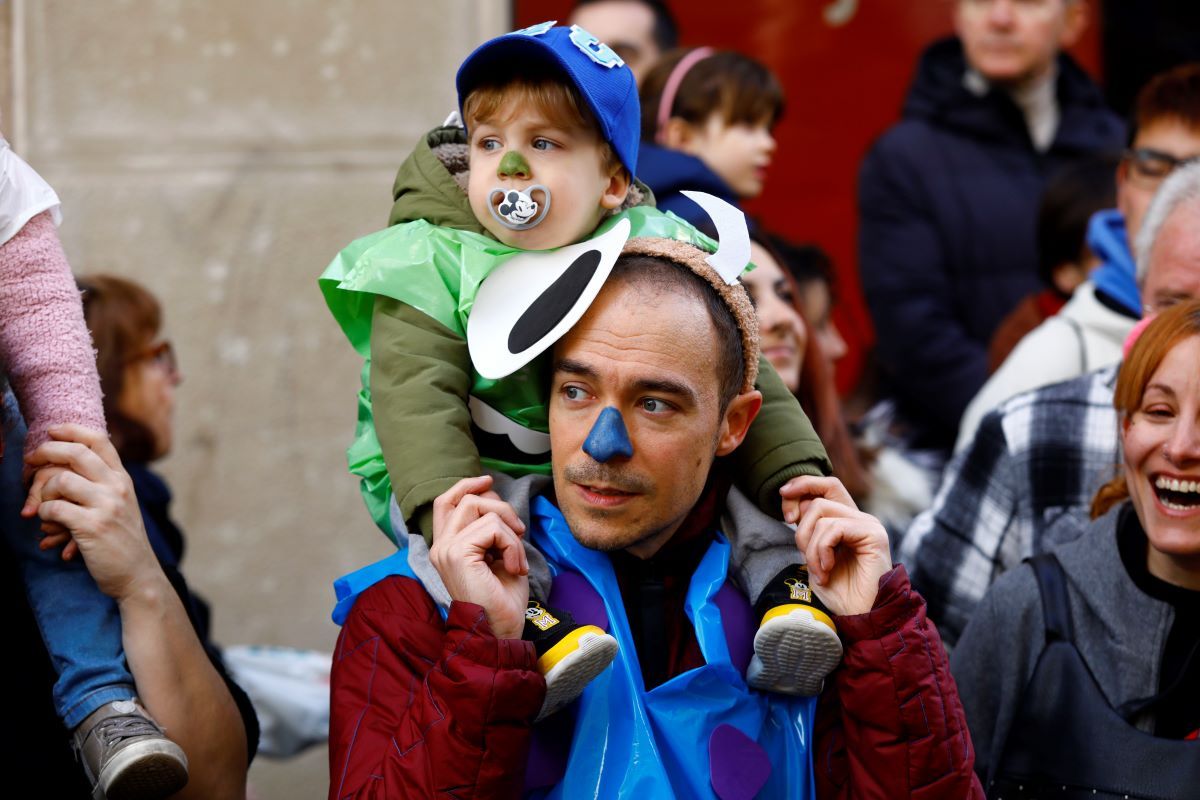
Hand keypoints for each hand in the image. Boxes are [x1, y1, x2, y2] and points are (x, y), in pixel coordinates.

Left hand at [24, 424, 162, 601]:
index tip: (51, 432)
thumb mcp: (121, 504)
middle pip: (76, 452)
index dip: (71, 430)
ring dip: (43, 495)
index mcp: (122, 479)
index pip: (99, 440)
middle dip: (46, 452)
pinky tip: (49, 528)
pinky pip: (54, 510)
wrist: (137, 574)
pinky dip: (45, 517)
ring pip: (61, 481)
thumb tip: (67, 464)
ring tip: (42, 510)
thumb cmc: (121, 540)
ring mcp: (107, 505)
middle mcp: (117, 487)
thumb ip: (103, 483)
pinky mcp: (93, 526)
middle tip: (30, 461)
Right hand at [429, 476, 528, 639]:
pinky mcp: (458, 554)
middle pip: (467, 499)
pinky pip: (493, 528)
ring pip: (481, 508)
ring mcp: (446, 549)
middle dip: (501, 507)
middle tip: (518, 533)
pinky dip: (512, 544)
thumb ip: (492, 527)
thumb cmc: (501, 598)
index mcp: (446, 546)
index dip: (466, 486)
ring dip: (510, 531)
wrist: (500, 630)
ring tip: (516, 558)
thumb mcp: (499, 554)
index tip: (487, 481)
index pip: (446, 502)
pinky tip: (515, 567)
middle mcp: (440, 546)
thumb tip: (494, 499)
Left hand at [782, 475, 891, 616]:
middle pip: (821, 494)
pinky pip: (833, 528)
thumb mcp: (814, 558)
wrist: (861, 617)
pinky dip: (821, 550)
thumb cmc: (839, 593)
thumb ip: (808, 533)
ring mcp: (867, 524)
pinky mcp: (872, 534)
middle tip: (800, 548)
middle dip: (799, 517)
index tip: (784, 507)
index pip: (825, 487)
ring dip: (810, 546)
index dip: (801, 488)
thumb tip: (793, 509)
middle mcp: (859, 518)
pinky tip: (826, 570)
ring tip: (818, 571)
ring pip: (821, 512)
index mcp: (846, 521)